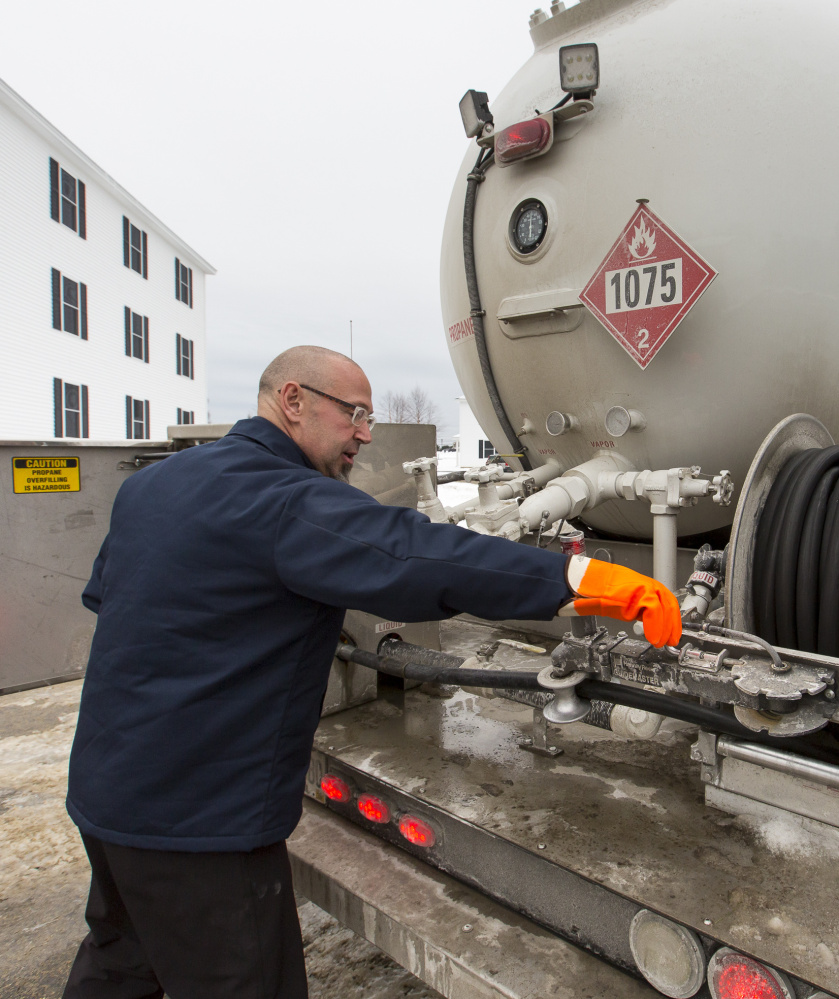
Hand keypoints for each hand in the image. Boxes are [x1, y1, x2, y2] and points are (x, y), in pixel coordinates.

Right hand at [566, 557, 681, 647]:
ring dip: (663, 629)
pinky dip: (655, 627)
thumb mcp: (624, 601)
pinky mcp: (639, 593)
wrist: (585, 583)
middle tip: (669, 641)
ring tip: (659, 642)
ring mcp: (645, 587)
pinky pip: (654, 612)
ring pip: (664, 609)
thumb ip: (639, 610)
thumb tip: (649, 625)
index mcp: (646, 587)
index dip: (672, 621)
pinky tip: (652, 637)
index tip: (672, 634)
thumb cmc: (598, 592)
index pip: (667, 603)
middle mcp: (647, 585)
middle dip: (671, 626)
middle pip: (670, 606)